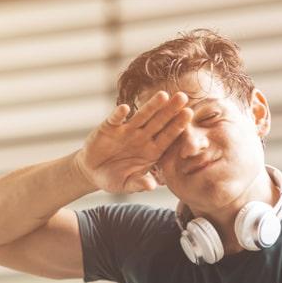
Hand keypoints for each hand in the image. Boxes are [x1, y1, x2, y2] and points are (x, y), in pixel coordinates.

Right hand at [73, 91, 193, 193]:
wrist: (92, 171)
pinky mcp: (109, 127)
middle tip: (183, 97)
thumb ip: (138, 184)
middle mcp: (142, 137)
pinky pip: (115, 119)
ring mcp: (126, 131)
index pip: (167, 137)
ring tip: (162, 96)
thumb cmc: (113, 179)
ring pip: (141, 116)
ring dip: (151, 106)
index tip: (188, 115)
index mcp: (151, 151)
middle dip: (170, 110)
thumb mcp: (126, 184)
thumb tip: (151, 186)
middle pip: (159, 122)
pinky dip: (119, 114)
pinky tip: (125, 108)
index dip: (177, 126)